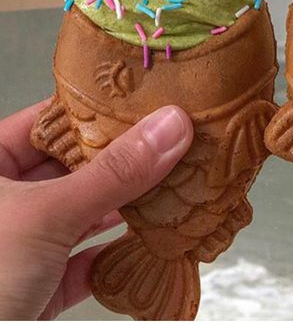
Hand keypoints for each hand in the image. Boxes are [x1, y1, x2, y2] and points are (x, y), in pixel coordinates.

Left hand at [0, 101, 191, 318]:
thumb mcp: (48, 214)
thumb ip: (114, 172)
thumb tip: (171, 127)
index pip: (46, 124)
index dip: (97, 112)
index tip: (149, 102)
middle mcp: (2, 205)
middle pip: (73, 169)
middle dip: (124, 162)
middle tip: (174, 142)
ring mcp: (21, 248)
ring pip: (84, 215)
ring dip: (128, 208)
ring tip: (176, 186)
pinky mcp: (39, 289)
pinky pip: (88, 262)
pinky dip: (120, 254)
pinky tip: (151, 242)